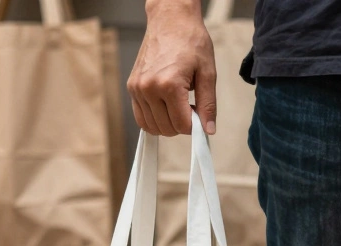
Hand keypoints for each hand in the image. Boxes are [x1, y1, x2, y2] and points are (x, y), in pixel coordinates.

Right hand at [128, 0, 215, 135]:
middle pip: (166, 128)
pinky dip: (154, 119)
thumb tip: (208, 130)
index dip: (195, 126)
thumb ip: (208, 104)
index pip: (181, 125)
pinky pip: (140, 117)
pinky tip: (166, 108)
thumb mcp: (208, 73)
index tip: (201, 116)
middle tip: (191, 108)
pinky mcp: (132, 86)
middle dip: (182, 125)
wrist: (171, 21)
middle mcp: (148, 88)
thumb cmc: (191, 42)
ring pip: (152, 126)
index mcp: (169, 84)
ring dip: (168, 124)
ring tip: (179, 106)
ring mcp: (137, 88)